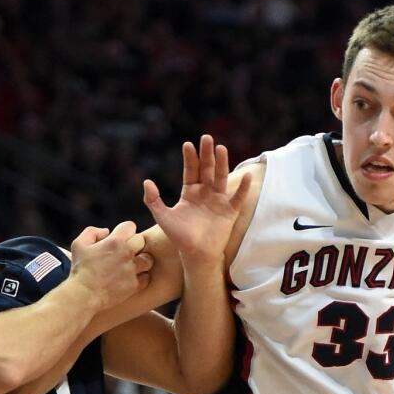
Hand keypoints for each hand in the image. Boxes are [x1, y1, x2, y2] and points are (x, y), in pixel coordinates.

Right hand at [69, 222, 152, 308]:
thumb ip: (92, 232)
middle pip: (142, 241)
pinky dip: (141, 277)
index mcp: (114, 242)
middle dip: (134, 244)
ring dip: (141, 260)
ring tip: (132, 265)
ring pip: (148, 259)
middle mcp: (126, 254)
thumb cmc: (80, 269)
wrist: (84, 295)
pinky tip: (131, 277)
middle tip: (126, 252)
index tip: (121, 238)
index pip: (130, 226)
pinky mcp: (134, 285)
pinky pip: (146, 277)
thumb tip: (107, 231)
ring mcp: (132, 270)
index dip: (125, 231)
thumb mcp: (79, 244)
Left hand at [143, 134, 251, 268]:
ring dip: (222, 164)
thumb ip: (153, 200)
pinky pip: (237, 198)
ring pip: (221, 178)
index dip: (190, 158)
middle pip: (206, 170)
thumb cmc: (179, 237)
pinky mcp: (229, 212)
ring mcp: (218, 201)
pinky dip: (242, 188)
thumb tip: (146, 181)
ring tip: (221, 148)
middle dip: (206, 154)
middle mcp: (205, 193)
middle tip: (206, 138)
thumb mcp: (163, 217)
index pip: (190, 171)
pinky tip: (246, 176)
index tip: (188, 145)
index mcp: (190, 192)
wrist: (196, 255)